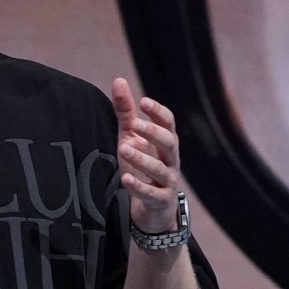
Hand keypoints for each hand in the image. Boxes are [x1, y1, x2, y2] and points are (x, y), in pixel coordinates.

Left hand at [109, 78, 182, 237]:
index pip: (169, 123)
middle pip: (169, 143)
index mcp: (165, 142)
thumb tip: (118, 80)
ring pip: (160, 169)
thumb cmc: (142, 168)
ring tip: (124, 149)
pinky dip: (139, 187)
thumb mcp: (131, 138)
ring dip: (143, 159)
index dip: (158, 112)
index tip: (143, 102)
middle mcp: (171, 160)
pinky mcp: (161, 201)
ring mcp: (168, 182)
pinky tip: (125, 180)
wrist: (153, 209)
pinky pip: (152, 194)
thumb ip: (126, 113)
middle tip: (135, 125)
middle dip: (153, 133)